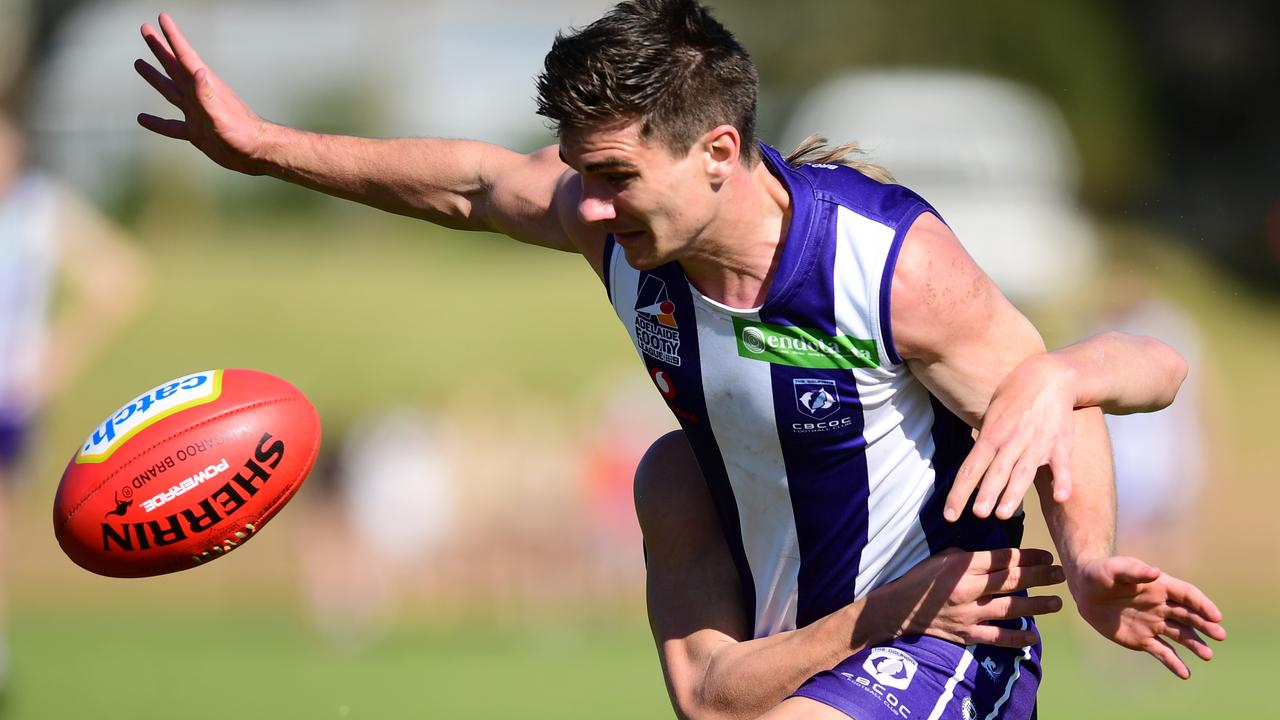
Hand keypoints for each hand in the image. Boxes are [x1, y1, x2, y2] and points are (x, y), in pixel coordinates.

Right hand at [135, 14, 268, 173]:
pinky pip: (171, 125)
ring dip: (154, 77)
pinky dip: (157, 122)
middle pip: (173, 66)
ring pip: (169, 91)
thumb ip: (208, 95)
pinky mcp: (196, 132)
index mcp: (205, 86)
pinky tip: (142, 118)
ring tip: (139, 64)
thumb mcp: (222, 114)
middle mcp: (198, 95)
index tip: (162, 18)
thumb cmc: (243, 133)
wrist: (256, 153)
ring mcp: (196, 113)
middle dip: (159, 48)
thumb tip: (198, 71)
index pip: (185, 56)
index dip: (173, 36)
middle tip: (145, 29)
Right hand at [866, 548, 1064, 647]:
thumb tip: (996, 556)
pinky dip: (1016, 638)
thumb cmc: (921, 579)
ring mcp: (969, 614)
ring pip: (1010, 608)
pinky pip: (996, 637)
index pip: (1002, 559)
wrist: (898, 609)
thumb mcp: (942, 557)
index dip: (1028, 557)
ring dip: (1036, 605)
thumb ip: (969, 557)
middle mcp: (968, 589)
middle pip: (1012, 581)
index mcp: (962, 566)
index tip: (1048, 556)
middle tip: (1061, 574)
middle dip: (1040, 577)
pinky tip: (1034, 636)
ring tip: (1057, 602)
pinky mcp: (966, 634)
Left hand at [945, 352, 1074, 521]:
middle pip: (996, 471)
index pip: (971, 467)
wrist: (1050, 376)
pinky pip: (1062, 465)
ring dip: (1014, 493)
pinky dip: (1063, 481)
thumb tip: (974, 467)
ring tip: (1004, 514)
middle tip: (977, 514)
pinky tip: (1061, 497)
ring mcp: (1038, 443)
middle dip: (986, 493)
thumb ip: (986, 440)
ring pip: (1024, 471)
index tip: (950, 514)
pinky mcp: (1061, 444)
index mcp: (992, 434)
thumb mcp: (992, 414)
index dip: (959, 492)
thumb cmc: (1015, 396)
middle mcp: (1012, 441)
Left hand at [1070, 556, 1225, 677]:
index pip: (1187, 595)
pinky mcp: (1143, 640)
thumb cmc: (1101, 573)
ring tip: (1207, 655)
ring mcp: (1154, 624)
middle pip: (1189, 617)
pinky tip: (1185, 674)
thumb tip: (1155, 573)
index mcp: (1160, 586)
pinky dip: (1173, 663)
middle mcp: (1162, 606)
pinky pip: (1162, 652)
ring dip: (1195, 644)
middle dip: (1205, 626)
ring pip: (1180, 635)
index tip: (1215, 616)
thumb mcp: (1114, 569)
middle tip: (1219, 635)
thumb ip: (1134, 572)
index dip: (1202, 605)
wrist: (1085, 591)